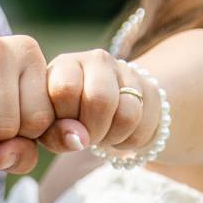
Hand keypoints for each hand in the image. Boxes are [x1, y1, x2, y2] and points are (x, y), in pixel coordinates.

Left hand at [44, 49, 162, 154]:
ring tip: (103, 134)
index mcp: (66, 64)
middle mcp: (98, 60)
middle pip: (101, 100)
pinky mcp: (151, 89)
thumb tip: (77, 140)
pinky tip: (118, 133)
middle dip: (93, 131)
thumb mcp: (51, 127)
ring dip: (112, 137)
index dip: (66, 118)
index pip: (66, 89)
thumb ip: (55, 135)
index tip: (65, 126)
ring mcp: (128, 72)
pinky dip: (129, 142)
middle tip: (87, 137)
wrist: (100, 110)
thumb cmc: (66, 118)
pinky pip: (144, 128)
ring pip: (128, 115)